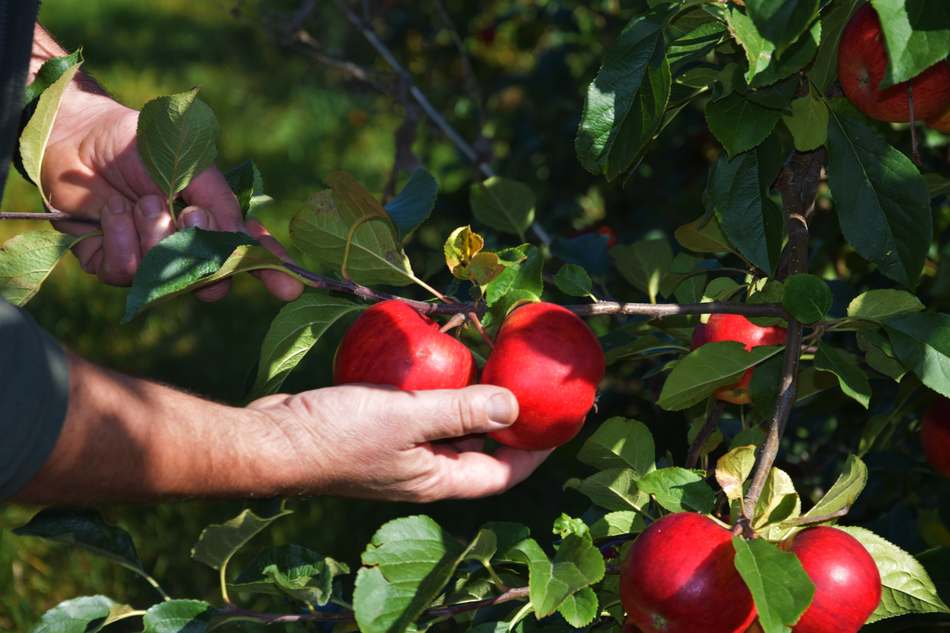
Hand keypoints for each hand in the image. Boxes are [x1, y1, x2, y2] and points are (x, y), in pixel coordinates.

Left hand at [40, 86, 301, 300]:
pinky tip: (112, 213)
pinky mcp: (112, 266)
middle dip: (202, 248)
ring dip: (157, 234)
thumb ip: (221, 202)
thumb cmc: (139, 144)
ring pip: (170, 278)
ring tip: (141, 200)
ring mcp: (150, 261)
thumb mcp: (192, 165)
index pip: (246, 252)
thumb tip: (237, 239)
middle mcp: (184, 248)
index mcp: (211, 221)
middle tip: (189, 213)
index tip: (292, 286)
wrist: (77, 136)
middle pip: (212, 279)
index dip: (271, 270)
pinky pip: (128, 273)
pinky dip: (121, 239)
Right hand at [249, 384, 551, 500]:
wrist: (272, 440)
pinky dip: (435, 387)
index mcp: (438, 479)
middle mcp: (424, 469)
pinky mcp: (379, 428)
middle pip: (481, 446)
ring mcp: (400, 450)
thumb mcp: (407, 418)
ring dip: (471, 396)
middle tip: (528, 379)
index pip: (504, 472)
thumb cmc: (338, 436)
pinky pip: (420, 409)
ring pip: (450, 424)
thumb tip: (516, 405)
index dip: (535, 450)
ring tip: (491, 359)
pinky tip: (438, 357)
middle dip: (507, 416)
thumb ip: (461, 410)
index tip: (559, 420)